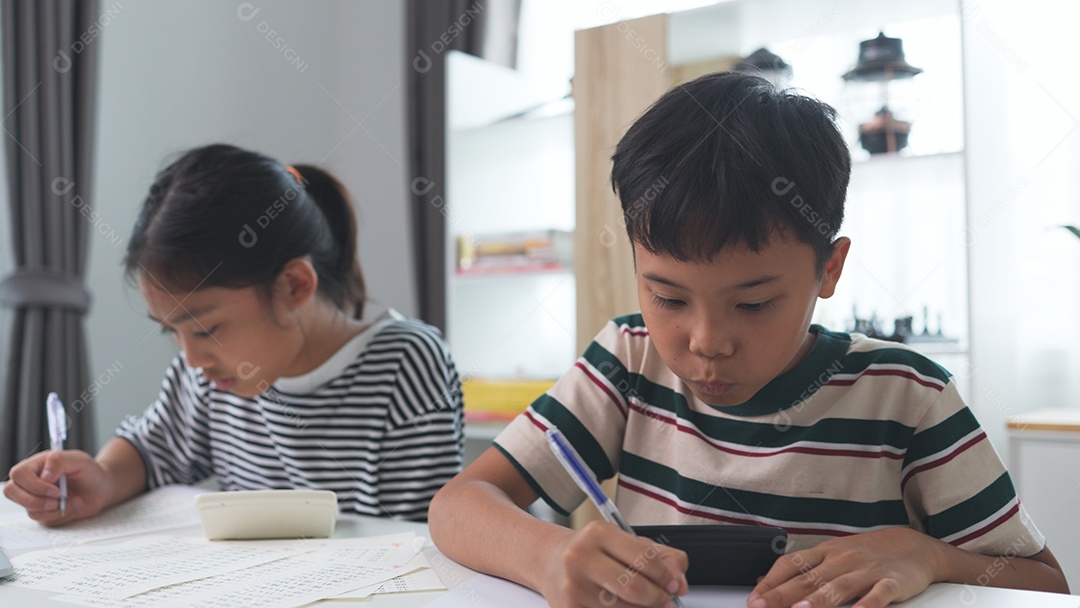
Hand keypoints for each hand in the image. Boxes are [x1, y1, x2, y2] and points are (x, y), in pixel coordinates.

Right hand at [4, 449, 110, 525]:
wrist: (101, 489)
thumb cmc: (89, 471)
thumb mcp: (79, 460)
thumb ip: (59, 461)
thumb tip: (44, 475)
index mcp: (37, 465)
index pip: (19, 474)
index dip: (34, 485)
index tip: (56, 490)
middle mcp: (31, 481)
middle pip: (12, 492)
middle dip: (36, 500)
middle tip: (58, 499)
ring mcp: (35, 497)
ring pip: (29, 510)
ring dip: (54, 509)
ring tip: (71, 500)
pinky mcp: (43, 512)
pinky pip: (43, 520)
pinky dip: (61, 515)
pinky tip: (72, 506)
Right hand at [539, 520, 688, 607]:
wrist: (551, 562)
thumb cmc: (594, 552)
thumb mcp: (626, 542)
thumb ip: (661, 557)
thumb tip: (680, 583)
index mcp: (598, 533)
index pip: (644, 557)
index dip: (666, 576)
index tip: (674, 585)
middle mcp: (581, 557)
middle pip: (634, 588)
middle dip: (658, 599)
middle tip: (665, 601)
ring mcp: (572, 587)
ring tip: (644, 604)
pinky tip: (624, 607)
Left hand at [748, 527, 944, 607]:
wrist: (913, 546)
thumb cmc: (867, 554)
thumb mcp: (833, 555)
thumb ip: (803, 570)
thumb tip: (765, 583)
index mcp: (825, 552)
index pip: (792, 564)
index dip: (771, 582)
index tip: (754, 599)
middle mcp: (843, 559)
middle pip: (809, 578)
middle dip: (783, 594)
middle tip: (762, 607)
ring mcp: (867, 570)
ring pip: (840, 586)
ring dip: (819, 599)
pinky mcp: (892, 581)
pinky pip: (878, 594)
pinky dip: (868, 605)